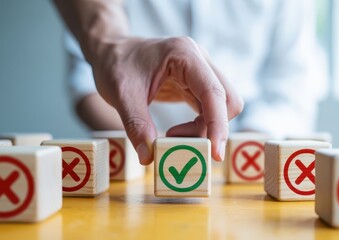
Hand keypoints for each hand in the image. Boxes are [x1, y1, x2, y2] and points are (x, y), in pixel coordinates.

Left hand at [90, 36, 243, 164]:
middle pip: (227, 100)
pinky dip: (199, 126)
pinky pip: (210, 110)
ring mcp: (200, 72)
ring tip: (172, 136)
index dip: (218, 124)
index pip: (213, 92)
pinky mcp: (196, 84)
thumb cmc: (115, 66)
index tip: (215, 154)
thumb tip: (149, 157)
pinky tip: (176, 132)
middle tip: (182, 145)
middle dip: (212, 128)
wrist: (112, 52)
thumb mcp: (121, 95)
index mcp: (184, 54)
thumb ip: (136, 125)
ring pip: (221, 107)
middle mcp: (199, 60)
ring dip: (204, 129)